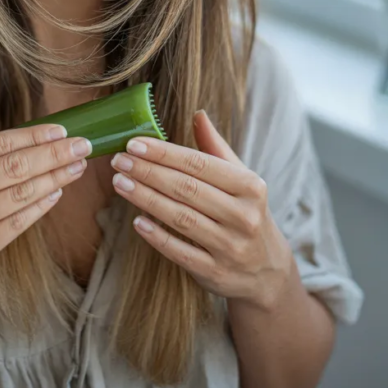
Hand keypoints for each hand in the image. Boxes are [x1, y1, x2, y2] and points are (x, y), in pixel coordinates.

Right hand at [0, 124, 92, 300]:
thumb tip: (36, 141)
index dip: (35, 136)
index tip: (62, 130)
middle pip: (15, 166)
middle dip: (54, 154)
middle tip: (83, 145)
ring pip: (21, 194)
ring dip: (55, 178)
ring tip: (76, 167)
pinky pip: (18, 222)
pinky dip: (41, 205)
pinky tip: (56, 193)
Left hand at [110, 110, 293, 310]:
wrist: (267, 270)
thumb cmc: (245, 212)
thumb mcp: (241, 180)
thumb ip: (216, 148)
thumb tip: (198, 114)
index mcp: (250, 187)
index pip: (199, 165)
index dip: (164, 153)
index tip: (134, 144)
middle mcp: (243, 216)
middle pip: (187, 189)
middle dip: (148, 173)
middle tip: (119, 161)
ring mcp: (231, 247)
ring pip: (180, 218)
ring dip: (145, 199)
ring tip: (119, 183)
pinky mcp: (216, 273)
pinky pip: (181, 252)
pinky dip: (157, 236)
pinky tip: (136, 221)